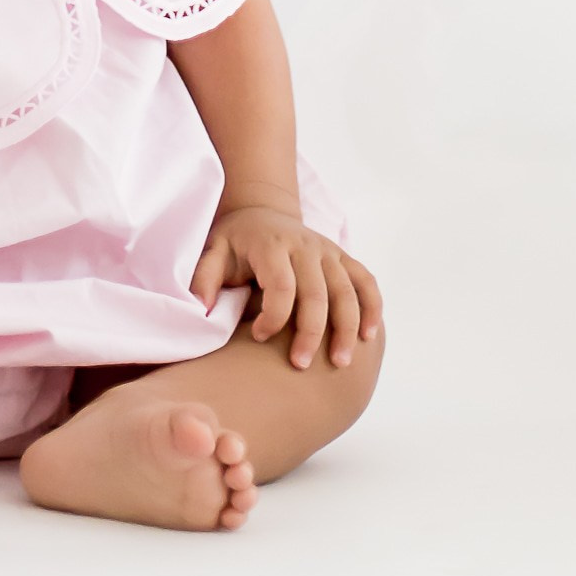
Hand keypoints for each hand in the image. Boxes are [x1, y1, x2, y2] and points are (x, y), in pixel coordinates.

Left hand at [194, 203, 381, 369]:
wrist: (262, 210)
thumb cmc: (237, 240)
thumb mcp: (214, 250)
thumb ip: (206, 276)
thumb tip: (203, 307)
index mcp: (271, 245)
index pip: (281, 285)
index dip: (273, 316)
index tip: (258, 336)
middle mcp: (304, 245)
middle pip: (316, 293)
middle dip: (311, 332)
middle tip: (301, 365)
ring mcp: (327, 251)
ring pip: (346, 290)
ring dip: (347, 327)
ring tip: (341, 362)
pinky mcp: (342, 257)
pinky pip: (365, 280)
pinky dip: (372, 306)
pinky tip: (369, 336)